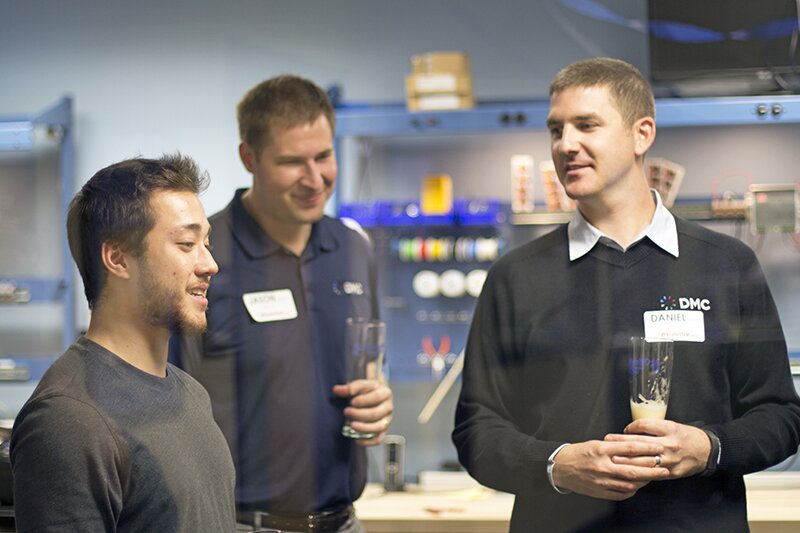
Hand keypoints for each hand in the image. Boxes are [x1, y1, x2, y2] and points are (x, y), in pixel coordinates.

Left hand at [332, 379, 393, 445]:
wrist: (375, 396)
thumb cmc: (367, 391)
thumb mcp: (360, 385)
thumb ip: (349, 387)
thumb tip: (336, 390)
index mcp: (385, 393)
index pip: (377, 397)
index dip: (364, 400)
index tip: (351, 401)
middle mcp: (388, 407)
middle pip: (376, 413)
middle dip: (359, 414)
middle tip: (346, 412)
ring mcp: (387, 420)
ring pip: (378, 427)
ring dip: (364, 428)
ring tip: (351, 426)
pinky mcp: (383, 430)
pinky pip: (378, 439)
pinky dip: (368, 441)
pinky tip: (356, 440)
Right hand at [552, 440, 669, 499]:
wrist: (560, 468)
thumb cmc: (578, 453)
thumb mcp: (595, 443)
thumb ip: (613, 446)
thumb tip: (633, 446)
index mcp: (601, 450)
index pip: (629, 448)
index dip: (646, 448)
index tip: (658, 448)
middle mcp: (602, 466)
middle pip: (633, 469)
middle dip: (652, 469)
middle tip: (664, 466)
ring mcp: (602, 481)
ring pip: (630, 483)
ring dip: (645, 480)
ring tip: (655, 476)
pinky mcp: (601, 492)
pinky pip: (622, 493)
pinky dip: (633, 489)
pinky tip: (638, 485)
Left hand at [604, 419, 710, 478]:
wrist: (707, 451)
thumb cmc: (687, 436)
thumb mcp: (672, 426)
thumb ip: (654, 428)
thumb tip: (632, 430)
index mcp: (669, 429)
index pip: (644, 426)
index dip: (631, 427)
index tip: (622, 430)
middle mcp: (670, 444)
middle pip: (641, 443)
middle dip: (622, 445)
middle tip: (607, 444)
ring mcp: (671, 460)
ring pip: (645, 461)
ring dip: (627, 461)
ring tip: (613, 459)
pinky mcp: (672, 472)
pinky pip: (653, 474)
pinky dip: (640, 473)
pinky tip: (629, 473)